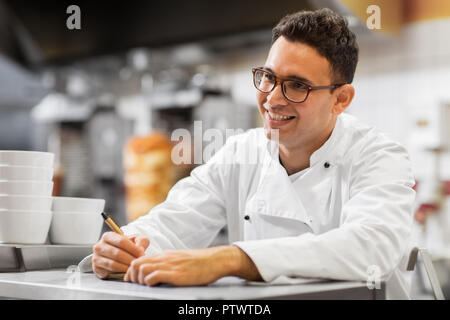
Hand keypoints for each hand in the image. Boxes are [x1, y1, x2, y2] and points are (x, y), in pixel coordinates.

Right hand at [92, 232, 149, 278]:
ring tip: (134, 268)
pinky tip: (127, 273)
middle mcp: (99, 246)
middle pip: (117, 253)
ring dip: (126, 267)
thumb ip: (141, 240)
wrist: (114, 257)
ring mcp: (96, 258)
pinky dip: (120, 273)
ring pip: (113, 264)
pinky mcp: (97, 269)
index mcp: (108, 236)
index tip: (142, 254)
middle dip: (130, 259)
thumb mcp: (134, 240)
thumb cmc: (126, 247)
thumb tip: (141, 249)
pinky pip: (109, 272)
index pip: (122, 241)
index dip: (134, 248)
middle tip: (138, 263)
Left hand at [124, 245, 261, 285]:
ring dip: (139, 280)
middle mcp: (164, 258)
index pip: (139, 259)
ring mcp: (170, 266)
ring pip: (141, 269)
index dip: (132, 271)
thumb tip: (157, 271)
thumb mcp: (180, 259)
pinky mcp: (176, 274)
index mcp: (164, 255)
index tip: (133, 280)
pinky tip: (154, 286)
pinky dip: (149, 282)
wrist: (215, 260)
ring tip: (145, 286)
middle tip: (136, 284)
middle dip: (132, 276)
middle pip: (136, 263)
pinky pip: (154, 276)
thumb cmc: (200, 263)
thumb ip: (167, 263)